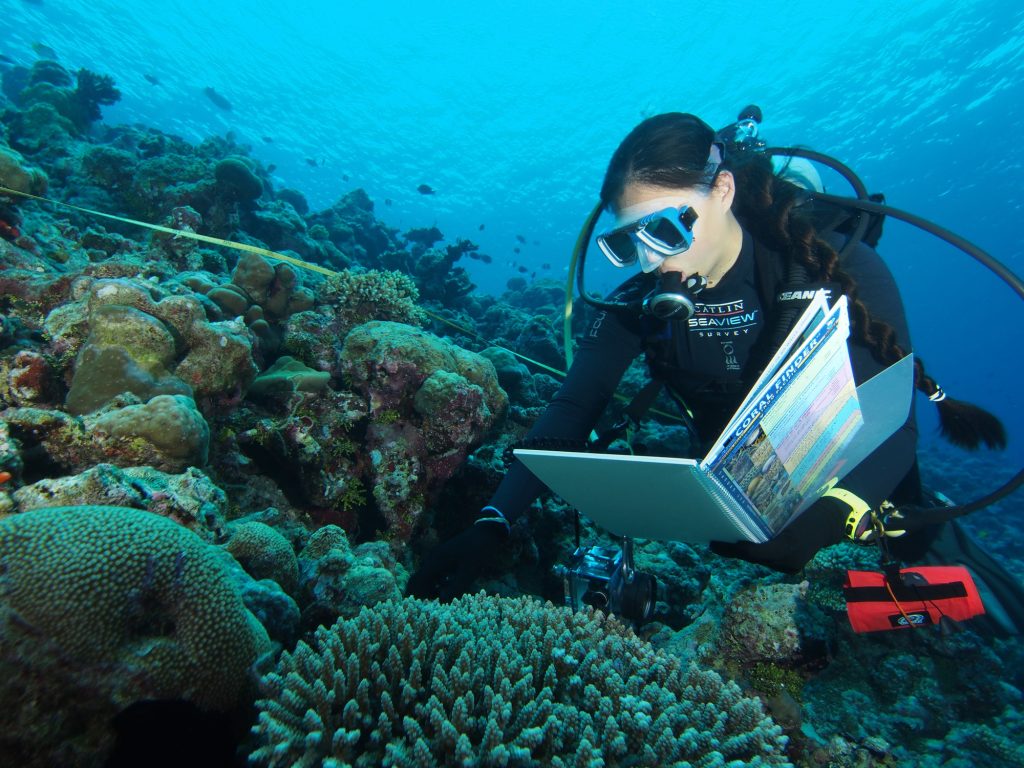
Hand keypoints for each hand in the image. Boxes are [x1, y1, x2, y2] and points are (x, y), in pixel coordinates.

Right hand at [406, 521, 507, 600]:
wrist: (485, 533)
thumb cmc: (478, 553)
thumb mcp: (468, 574)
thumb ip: (454, 588)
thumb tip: (441, 601)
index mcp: (435, 562)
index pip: (416, 582)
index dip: (418, 595)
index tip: (428, 605)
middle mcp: (432, 559)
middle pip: (420, 580)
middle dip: (426, 593)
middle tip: (440, 602)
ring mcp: (437, 557)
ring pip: (428, 577)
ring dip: (434, 588)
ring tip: (448, 595)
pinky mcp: (443, 557)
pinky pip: (436, 572)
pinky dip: (440, 581)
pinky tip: (453, 585)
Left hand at [710, 495, 847, 573]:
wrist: (834, 519)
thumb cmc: (811, 509)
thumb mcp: (789, 508)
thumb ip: (768, 517)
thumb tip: (741, 516)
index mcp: (787, 546)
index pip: (753, 553)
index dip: (733, 549)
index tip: (715, 544)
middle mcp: (788, 560)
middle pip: (754, 558)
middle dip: (734, 552)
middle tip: (714, 544)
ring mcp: (791, 565)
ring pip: (760, 561)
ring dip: (744, 554)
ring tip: (724, 544)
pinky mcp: (792, 566)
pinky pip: (769, 561)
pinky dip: (756, 554)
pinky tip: (744, 546)